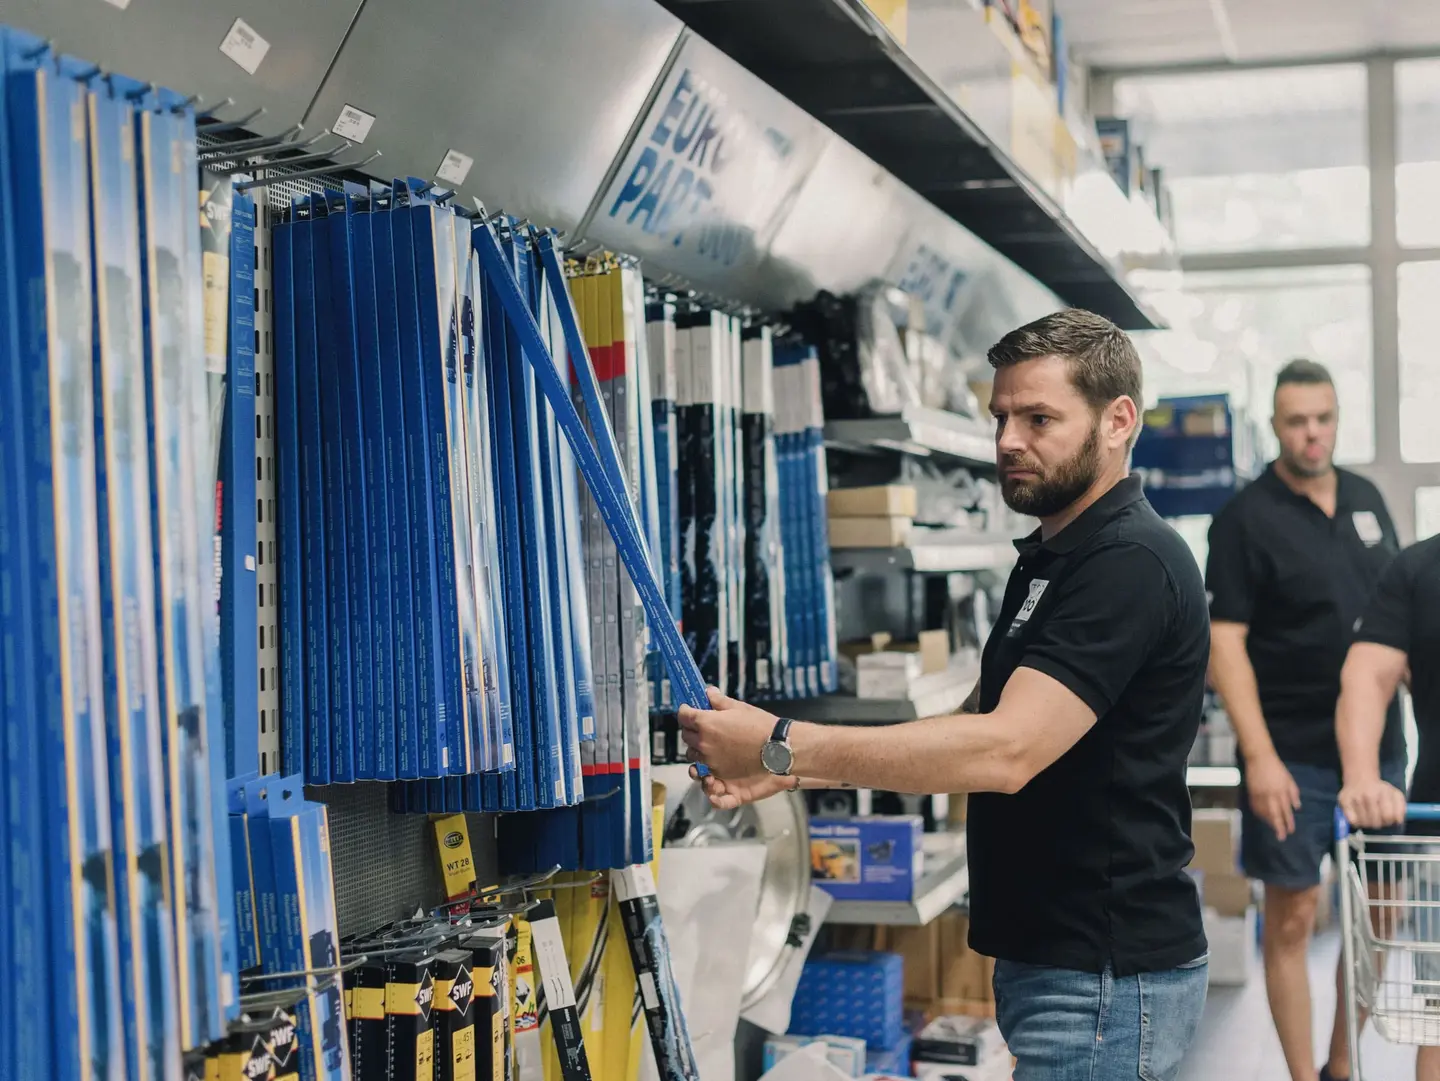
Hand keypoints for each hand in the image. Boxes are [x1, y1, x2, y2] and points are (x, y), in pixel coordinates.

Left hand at [679, 688, 784, 807]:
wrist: (778, 748)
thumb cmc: (760, 725)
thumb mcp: (739, 708)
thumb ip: (719, 701)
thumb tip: (708, 692)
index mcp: (706, 724)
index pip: (684, 716)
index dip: (685, 711)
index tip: (688, 709)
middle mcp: (704, 744)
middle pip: (686, 736)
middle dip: (691, 729)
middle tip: (701, 726)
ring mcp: (710, 762)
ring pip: (693, 756)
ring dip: (697, 749)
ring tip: (708, 746)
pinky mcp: (720, 775)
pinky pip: (705, 774)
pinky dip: (706, 770)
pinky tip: (715, 764)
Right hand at [1245, 753, 1301, 840]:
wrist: (1259, 759)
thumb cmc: (1277, 769)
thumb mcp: (1289, 780)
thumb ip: (1293, 793)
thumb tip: (1297, 807)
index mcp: (1281, 792)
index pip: (1286, 810)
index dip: (1288, 822)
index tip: (1291, 831)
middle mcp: (1271, 795)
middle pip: (1275, 814)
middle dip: (1278, 827)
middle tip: (1281, 837)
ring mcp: (1260, 795)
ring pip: (1264, 813)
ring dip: (1269, 822)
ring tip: (1273, 828)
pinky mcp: (1251, 793)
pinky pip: (1255, 807)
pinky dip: (1259, 814)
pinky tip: (1262, 818)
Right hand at [1339, 777, 1406, 829]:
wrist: (1360, 777)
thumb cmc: (1379, 789)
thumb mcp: (1395, 794)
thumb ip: (1401, 808)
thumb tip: (1398, 821)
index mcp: (1383, 792)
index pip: (1389, 816)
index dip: (1390, 821)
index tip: (1388, 819)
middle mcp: (1368, 795)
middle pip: (1376, 822)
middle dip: (1379, 824)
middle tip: (1378, 819)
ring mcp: (1355, 798)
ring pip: (1364, 823)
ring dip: (1368, 824)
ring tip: (1369, 818)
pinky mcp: (1343, 801)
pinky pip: (1352, 821)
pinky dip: (1357, 823)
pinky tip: (1359, 817)